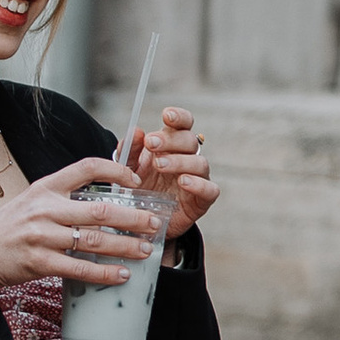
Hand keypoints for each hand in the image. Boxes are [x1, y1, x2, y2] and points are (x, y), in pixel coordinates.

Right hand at [0, 155, 160, 304]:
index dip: (115, 171)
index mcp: (46, 187)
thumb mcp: (35, 199)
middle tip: (154, 223)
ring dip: (125, 246)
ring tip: (146, 250)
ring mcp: (41, 236)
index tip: (136, 181)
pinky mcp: (39, 262)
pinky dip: (103, 273)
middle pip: (100, 210)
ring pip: (93, 240)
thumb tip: (108, 196)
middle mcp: (45, 208)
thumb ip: (66, 196)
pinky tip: (121, 274)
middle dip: (133, 217)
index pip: (87, 168)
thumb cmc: (11, 226)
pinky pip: (78, 268)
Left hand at [129, 102, 218, 250]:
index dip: (179, 117)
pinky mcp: (202, 201)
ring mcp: (197, 179)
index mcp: (172, 147)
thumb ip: (130, 150)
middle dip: (171, 140)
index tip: (166, 115)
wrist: (143, 224)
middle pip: (190, 141)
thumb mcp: (128, 169)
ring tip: (160, 165)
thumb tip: (137, 131)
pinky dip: (199, 184)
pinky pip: (210, 189)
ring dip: (180, 161)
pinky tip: (183, 182)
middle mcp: (187, 159)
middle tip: (151, 144)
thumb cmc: (139, 190)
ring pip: (200, 163)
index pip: (183, 125)